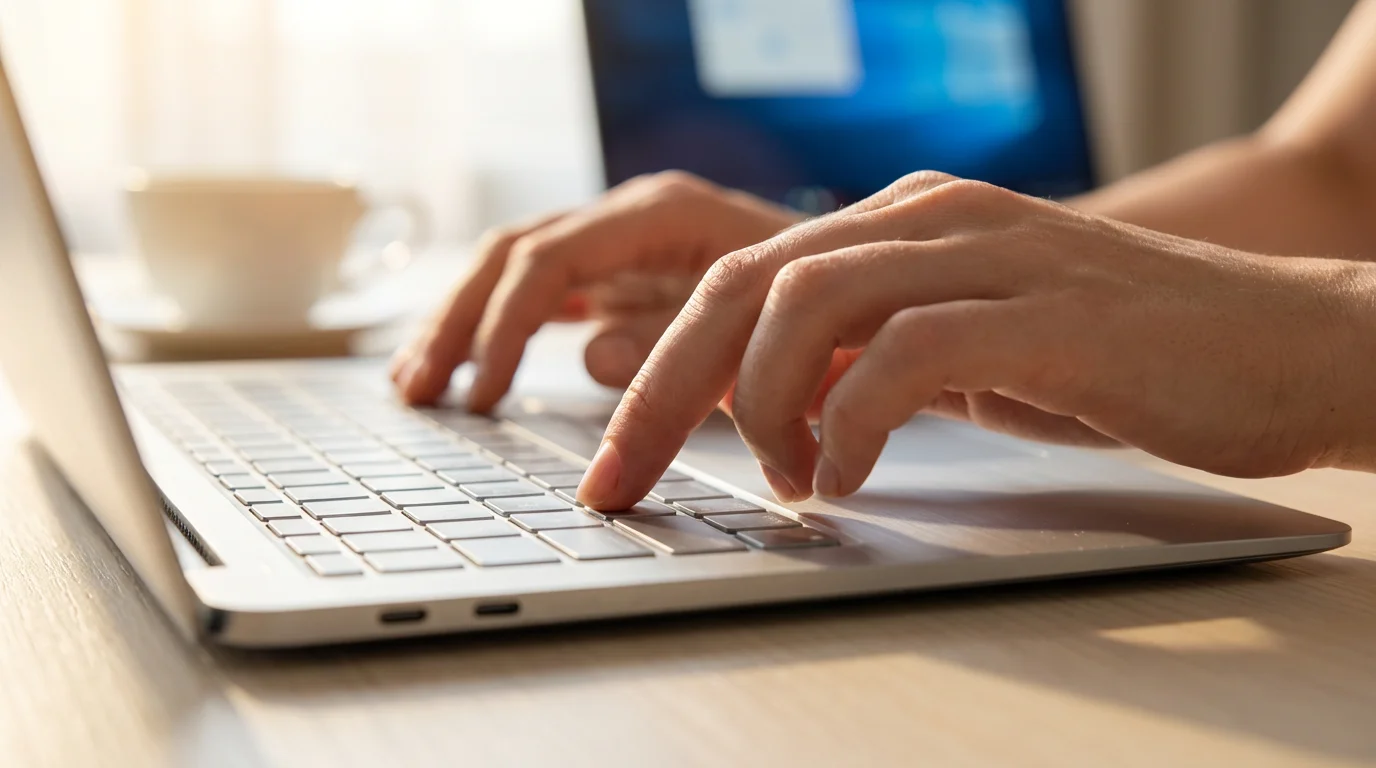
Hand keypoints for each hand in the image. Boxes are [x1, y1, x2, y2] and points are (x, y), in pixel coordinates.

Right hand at [390, 171, 800, 407]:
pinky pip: (541, 292)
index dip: (506, 326)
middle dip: (460, 322)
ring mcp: (621, 242)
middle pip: (513, 253)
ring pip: (513, 267)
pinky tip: (467, 370)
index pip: (550, 258)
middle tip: (420, 389)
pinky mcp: (622, 274)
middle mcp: (630, 217)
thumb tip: (592, 356)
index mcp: (662, 213)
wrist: (862, 282)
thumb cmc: (826, 301)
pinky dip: (498, 330)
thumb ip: (678, 341)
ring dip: (461, 324)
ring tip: (416, 383)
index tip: (485, 393)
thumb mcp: (763, 325)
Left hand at [577, 171, 1375, 508]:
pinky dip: (851, 419)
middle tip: (619, 478)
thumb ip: (869, 362)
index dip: (657, 366)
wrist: (1280, 344)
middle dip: (660, 386)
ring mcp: (988, 253)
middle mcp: (929, 219)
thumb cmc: (1116, 359)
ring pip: (808, 300)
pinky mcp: (1046, 310)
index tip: (617, 457)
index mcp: (901, 224)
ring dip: (759, 403)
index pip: (740, 279)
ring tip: (776, 480)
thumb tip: (770, 407)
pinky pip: (908, 352)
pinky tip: (842, 476)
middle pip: (744, 283)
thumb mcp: (964, 354)